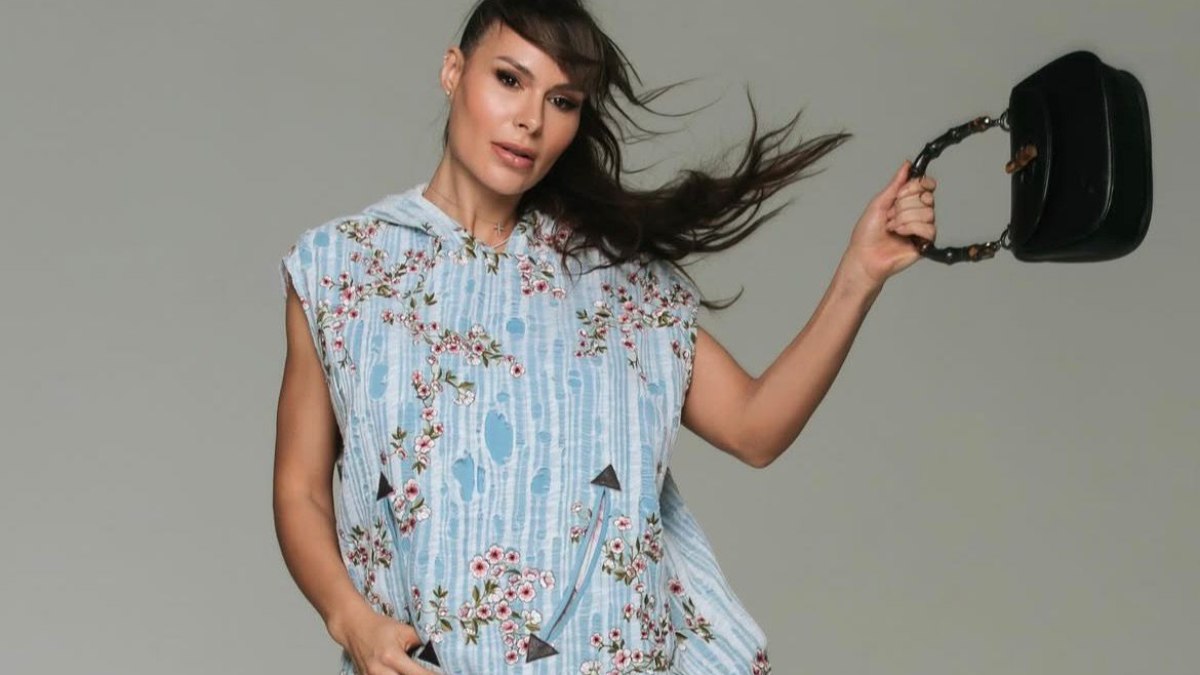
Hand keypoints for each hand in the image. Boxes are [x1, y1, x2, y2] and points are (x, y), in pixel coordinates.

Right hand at [338, 606, 434, 674]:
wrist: (354, 628)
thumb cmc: (379, 627)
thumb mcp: (404, 630)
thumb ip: (421, 643)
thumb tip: (438, 655)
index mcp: (391, 656)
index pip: (417, 674)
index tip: (445, 673)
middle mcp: (379, 671)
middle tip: (431, 673)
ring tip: (416, 671)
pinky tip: (403, 672)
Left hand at [840, 159, 936, 288]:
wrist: (865, 256)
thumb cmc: (867, 234)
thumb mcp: (879, 203)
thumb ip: (895, 184)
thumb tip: (906, 165)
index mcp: (907, 203)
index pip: (925, 186)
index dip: (918, 185)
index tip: (903, 191)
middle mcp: (917, 214)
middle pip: (926, 197)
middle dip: (903, 205)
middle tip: (890, 215)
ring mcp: (922, 228)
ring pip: (928, 212)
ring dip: (904, 218)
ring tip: (892, 227)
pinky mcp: (925, 242)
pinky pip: (929, 228)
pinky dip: (911, 229)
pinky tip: (900, 234)